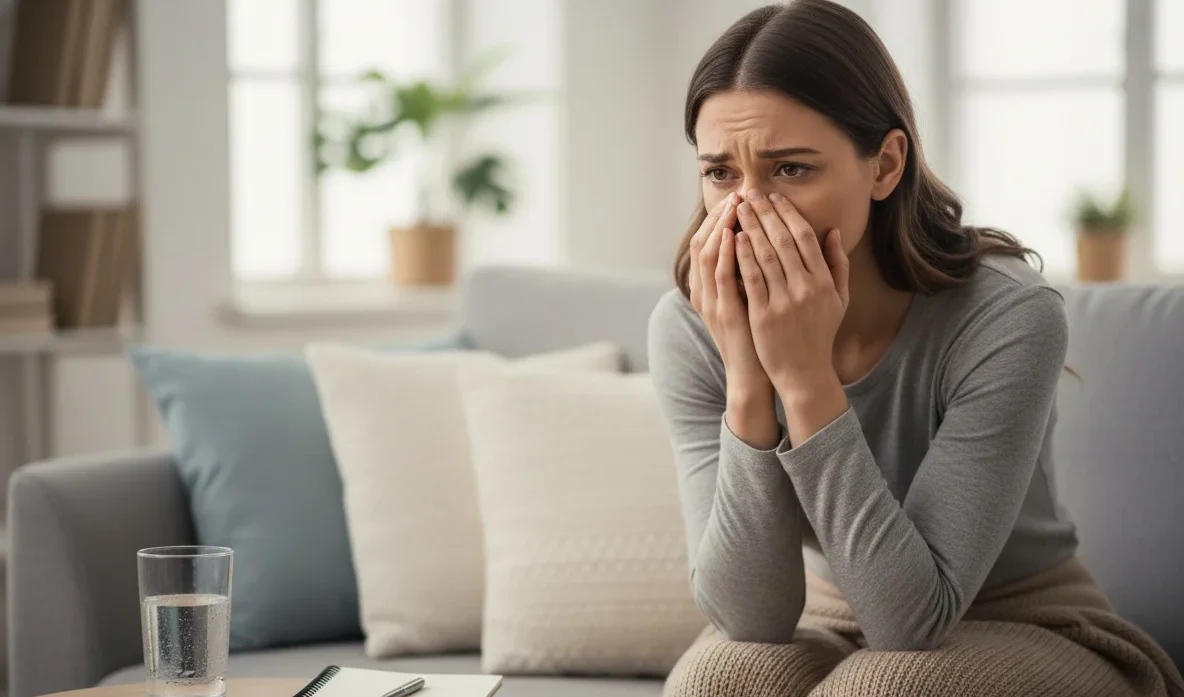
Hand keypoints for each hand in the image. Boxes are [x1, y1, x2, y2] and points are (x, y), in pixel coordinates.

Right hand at [689, 194, 778, 447]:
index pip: (710, 242)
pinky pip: (721, 278)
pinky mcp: (726, 313)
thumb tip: (762, 244)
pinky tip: (735, 235)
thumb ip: (753, 273)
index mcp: (712, 288)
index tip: (741, 197)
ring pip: (709, 255)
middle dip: (721, 216)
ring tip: (735, 205)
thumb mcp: (753, 301)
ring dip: (721, 228)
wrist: (755, 375)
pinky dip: (726, 254)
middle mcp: (706, 293)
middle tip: (738, 193)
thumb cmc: (759, 337)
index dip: (722, 218)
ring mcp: (713, 303)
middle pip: (705, 243)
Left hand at [734, 189, 849, 401]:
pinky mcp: (763, 315)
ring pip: (765, 256)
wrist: (804, 373)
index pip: (805, 237)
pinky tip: (734, 238)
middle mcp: (806, 288)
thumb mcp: (838, 300)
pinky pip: (751, 279)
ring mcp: (784, 302)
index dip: (788, 214)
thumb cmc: (819, 334)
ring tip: (738, 209)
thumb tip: (834, 232)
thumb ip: (838, 265)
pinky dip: (742, 256)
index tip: (774, 197)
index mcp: (824, 282)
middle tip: (751, 194)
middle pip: (783, 241)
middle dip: (765, 213)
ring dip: (750, 228)